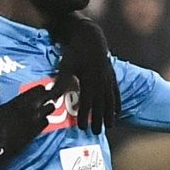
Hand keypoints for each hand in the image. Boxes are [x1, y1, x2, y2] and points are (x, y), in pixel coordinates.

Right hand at [0, 82, 55, 167]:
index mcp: (11, 108)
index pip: (28, 96)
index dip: (37, 91)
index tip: (41, 87)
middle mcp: (21, 118)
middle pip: (38, 106)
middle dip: (45, 100)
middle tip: (50, 95)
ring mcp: (24, 131)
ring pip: (41, 118)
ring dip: (46, 111)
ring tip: (51, 106)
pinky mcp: (25, 142)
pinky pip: (39, 130)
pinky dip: (43, 124)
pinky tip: (45, 121)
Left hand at [53, 14, 120, 133]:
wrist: (90, 36)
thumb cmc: (75, 51)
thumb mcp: (65, 66)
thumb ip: (60, 83)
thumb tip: (50, 97)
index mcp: (89, 80)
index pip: (87, 102)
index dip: (84, 115)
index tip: (82, 127)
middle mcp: (101, 81)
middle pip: (100, 104)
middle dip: (98, 119)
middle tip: (96, 132)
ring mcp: (108, 78)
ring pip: (110, 100)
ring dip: (110, 114)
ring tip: (110, 126)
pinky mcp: (112, 75)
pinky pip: (116, 92)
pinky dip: (118, 103)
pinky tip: (119, 112)